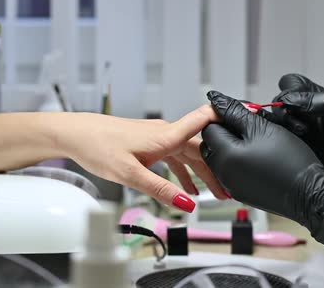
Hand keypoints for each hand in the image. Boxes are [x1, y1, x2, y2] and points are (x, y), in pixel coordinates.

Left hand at [61, 105, 228, 212]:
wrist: (74, 135)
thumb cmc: (98, 147)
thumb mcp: (130, 174)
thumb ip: (160, 190)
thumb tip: (187, 204)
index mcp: (165, 135)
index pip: (203, 121)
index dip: (226, 118)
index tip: (249, 119)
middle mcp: (163, 132)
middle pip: (200, 147)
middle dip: (217, 167)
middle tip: (230, 189)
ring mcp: (155, 136)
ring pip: (187, 153)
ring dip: (200, 173)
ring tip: (213, 194)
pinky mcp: (146, 142)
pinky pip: (172, 156)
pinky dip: (182, 172)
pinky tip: (184, 189)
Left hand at [201, 93, 323, 243]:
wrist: (310, 193)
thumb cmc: (291, 161)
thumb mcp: (262, 127)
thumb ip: (235, 112)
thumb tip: (216, 100)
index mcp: (224, 155)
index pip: (208, 127)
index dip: (223, 116)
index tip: (241, 114)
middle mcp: (222, 173)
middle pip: (211, 143)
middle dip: (225, 130)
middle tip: (248, 126)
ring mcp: (230, 185)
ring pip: (219, 157)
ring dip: (232, 145)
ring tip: (255, 140)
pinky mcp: (240, 192)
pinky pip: (230, 171)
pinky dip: (238, 161)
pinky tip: (257, 156)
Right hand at [261, 74, 323, 207]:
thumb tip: (296, 98)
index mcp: (312, 98)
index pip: (290, 82)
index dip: (291, 90)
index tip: (300, 104)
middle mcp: (297, 112)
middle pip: (276, 102)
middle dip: (285, 112)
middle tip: (302, 129)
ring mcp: (288, 130)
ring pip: (269, 119)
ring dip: (280, 127)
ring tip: (299, 139)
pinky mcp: (281, 147)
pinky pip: (267, 138)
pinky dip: (272, 140)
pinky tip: (287, 149)